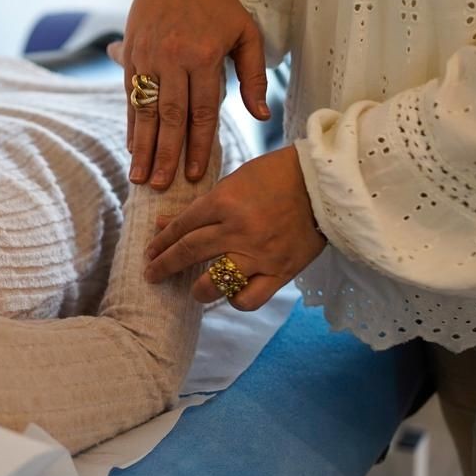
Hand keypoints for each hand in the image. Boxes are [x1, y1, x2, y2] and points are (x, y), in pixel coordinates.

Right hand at [115, 0, 269, 190]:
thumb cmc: (220, 3)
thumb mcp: (246, 34)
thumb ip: (253, 78)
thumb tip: (260, 117)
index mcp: (204, 57)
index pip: (201, 112)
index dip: (199, 146)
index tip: (195, 174)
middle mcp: (173, 59)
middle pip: (169, 117)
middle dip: (164, 155)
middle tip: (159, 186)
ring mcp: (148, 56)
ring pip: (144, 110)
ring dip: (141, 146)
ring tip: (138, 176)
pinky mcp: (131, 52)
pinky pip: (130, 94)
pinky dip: (130, 122)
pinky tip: (130, 145)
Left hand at [142, 145, 324, 309]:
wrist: (325, 183)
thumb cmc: (276, 176)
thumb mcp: (233, 182)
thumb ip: (201, 206)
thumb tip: (163, 223)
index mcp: (224, 201)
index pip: (181, 227)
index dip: (161, 242)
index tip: (150, 251)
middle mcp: (238, 230)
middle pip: (188, 253)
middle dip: (163, 266)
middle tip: (151, 274)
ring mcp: (259, 253)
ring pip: (213, 283)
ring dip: (197, 290)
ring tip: (194, 290)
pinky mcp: (281, 271)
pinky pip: (249, 298)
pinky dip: (236, 300)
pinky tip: (231, 293)